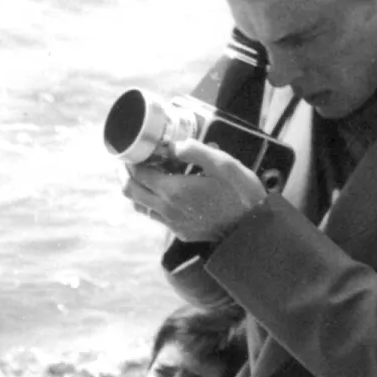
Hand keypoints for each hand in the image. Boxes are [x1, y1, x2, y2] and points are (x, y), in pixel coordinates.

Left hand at [122, 138, 268, 243]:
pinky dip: (150, 202)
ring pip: (139, 205)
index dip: (131, 161)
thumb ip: (195, 151)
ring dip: (136, 189)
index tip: (133, 150)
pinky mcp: (180, 232)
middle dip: (125, 174)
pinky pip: (155, 216)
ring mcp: (172, 223)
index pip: (138, 174)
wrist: (252, 230)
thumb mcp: (223, 164)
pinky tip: (162, 192)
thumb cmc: (241, 194)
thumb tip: (172, 145)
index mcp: (174, 190)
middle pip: (130, 191)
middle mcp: (167, 209)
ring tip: (142, 175)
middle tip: (127, 161)